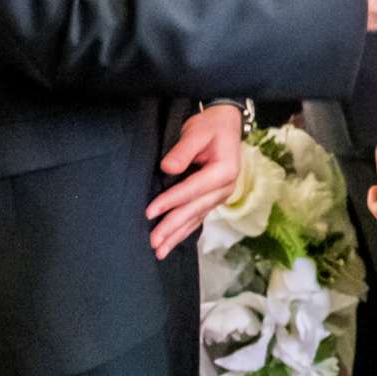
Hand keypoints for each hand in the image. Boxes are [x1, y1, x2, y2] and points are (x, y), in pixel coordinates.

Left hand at [146, 103, 242, 259]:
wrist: (226, 124)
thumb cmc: (211, 126)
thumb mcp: (197, 130)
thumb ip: (183, 149)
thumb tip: (168, 168)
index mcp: (225, 170)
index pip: (193, 189)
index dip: (171, 201)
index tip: (150, 212)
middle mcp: (226, 187)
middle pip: (194, 209)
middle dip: (172, 226)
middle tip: (153, 242)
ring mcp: (220, 195)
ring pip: (196, 218)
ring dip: (177, 235)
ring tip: (159, 251)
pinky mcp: (213, 198)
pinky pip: (198, 217)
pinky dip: (184, 230)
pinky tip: (173, 242)